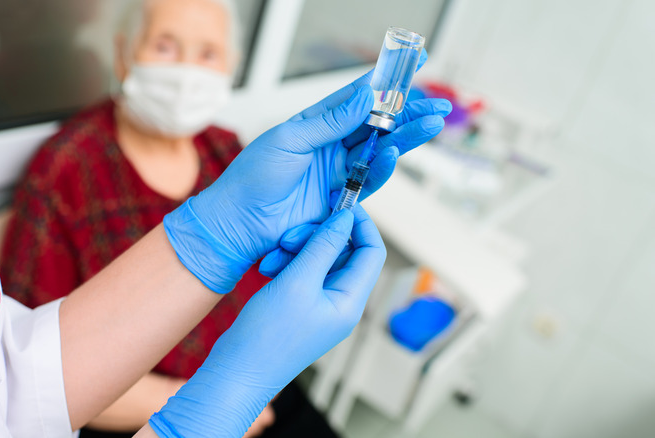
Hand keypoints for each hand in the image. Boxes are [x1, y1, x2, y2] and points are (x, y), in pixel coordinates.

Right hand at [150, 206, 386, 436]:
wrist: (236, 371)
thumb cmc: (268, 334)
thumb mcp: (297, 281)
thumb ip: (323, 246)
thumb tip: (346, 217)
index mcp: (350, 301)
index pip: (371, 251)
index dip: (359, 223)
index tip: (336, 203)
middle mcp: (340, 303)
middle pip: (344, 253)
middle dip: (317, 237)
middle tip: (289, 237)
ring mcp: (320, 305)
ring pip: (319, 259)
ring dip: (297, 250)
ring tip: (272, 258)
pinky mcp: (299, 305)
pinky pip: (302, 272)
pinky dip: (286, 263)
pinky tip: (267, 268)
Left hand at [164, 65, 449, 292]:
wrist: (240, 222)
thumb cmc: (253, 177)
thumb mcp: (290, 140)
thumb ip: (330, 122)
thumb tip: (365, 97)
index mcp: (315, 123)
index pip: (357, 96)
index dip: (385, 81)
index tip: (413, 63)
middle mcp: (330, 145)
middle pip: (377, 123)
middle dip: (408, 112)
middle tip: (437, 104)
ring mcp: (337, 171)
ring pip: (380, 150)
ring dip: (406, 137)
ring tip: (432, 123)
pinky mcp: (341, 198)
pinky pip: (369, 180)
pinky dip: (384, 167)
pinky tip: (396, 152)